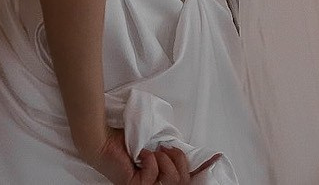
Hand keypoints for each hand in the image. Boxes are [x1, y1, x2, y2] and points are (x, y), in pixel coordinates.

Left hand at [85, 128, 217, 184]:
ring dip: (164, 160)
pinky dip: (149, 161)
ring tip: (152, 151)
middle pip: (182, 182)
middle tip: (166, 147)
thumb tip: (196, 149)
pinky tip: (140, 155)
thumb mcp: (156, 144)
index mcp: (161, 178)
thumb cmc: (127, 139)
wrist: (104, 137)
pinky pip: (153, 177)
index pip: (185, 180)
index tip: (214, 158)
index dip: (198, 170)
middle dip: (178, 160)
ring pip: (170, 181)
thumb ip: (173, 151)